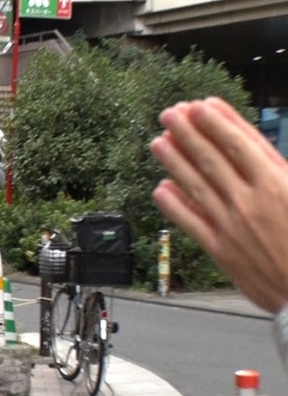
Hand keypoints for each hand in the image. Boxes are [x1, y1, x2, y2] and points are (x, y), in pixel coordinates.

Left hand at [151, 97, 287, 313]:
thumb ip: (281, 172)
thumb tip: (256, 150)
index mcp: (279, 184)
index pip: (240, 144)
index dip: (217, 123)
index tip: (201, 106)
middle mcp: (251, 201)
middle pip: (212, 159)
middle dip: (188, 133)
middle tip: (170, 114)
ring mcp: (233, 225)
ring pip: (196, 185)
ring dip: (174, 162)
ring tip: (158, 143)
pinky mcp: (221, 250)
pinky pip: (191, 222)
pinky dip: (174, 205)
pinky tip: (161, 190)